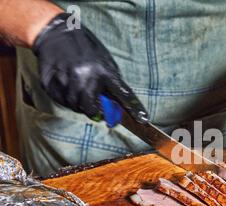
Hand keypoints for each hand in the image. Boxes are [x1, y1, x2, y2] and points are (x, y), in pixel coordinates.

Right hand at [32, 13, 146, 120]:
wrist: (56, 33)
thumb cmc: (84, 48)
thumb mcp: (103, 60)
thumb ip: (111, 81)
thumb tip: (118, 104)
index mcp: (102, 70)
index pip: (122, 93)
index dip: (133, 108)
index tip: (143, 118)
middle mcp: (84, 76)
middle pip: (91, 109)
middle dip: (95, 111)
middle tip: (95, 107)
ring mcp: (66, 80)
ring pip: (75, 107)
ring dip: (79, 104)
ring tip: (79, 90)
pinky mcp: (50, 84)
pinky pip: (61, 101)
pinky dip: (66, 99)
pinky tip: (67, 87)